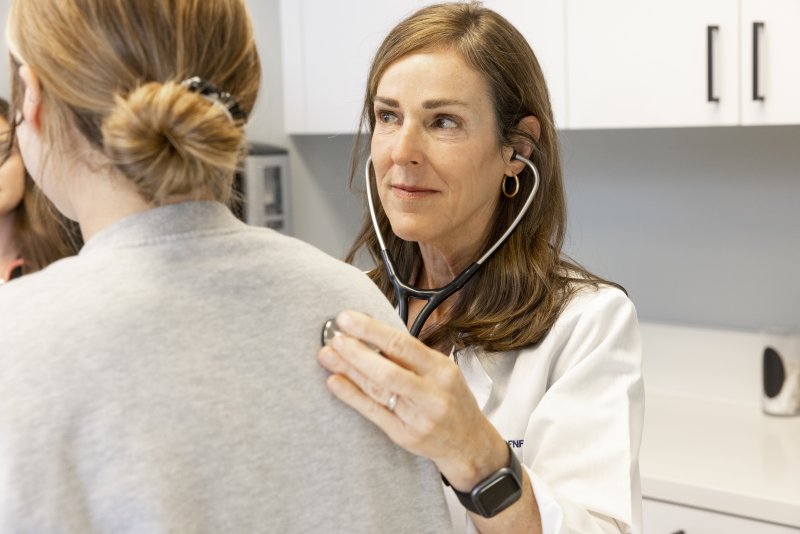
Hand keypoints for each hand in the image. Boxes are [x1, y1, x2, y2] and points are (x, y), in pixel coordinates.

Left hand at [317, 310, 508, 489]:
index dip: (371, 330)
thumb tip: (370, 334)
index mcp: (442, 370)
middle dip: (356, 352)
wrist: (469, 444)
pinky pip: (373, 412)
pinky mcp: (404, 436)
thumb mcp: (442, 372)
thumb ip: (411, 356)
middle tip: (334, 338)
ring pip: (377, 390)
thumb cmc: (451, 400)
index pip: (402, 345)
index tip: (347, 318)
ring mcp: (418, 417)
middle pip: (387, 370)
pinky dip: (351, 396)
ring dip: (348, 371)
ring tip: (327, 355)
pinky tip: (335, 382)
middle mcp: (432, 394)